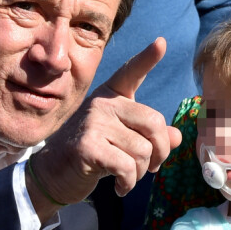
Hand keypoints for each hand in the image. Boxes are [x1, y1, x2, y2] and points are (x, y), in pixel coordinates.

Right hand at [29, 38, 181, 216]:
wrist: (53, 175)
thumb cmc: (93, 154)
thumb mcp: (124, 141)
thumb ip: (150, 136)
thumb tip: (177, 137)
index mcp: (112, 97)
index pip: (131, 73)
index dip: (148, 58)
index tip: (162, 42)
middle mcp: (103, 103)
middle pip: (154, 123)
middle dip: (160, 152)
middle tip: (151, 166)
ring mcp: (94, 122)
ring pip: (142, 150)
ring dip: (141, 172)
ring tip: (128, 177)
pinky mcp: (88, 146)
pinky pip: (127, 166)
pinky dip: (129, 182)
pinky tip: (120, 187)